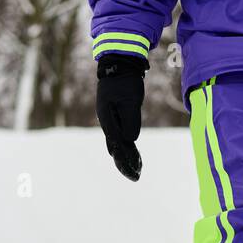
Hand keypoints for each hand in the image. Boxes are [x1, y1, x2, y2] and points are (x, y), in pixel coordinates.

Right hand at [96, 53, 147, 180]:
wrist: (118, 65)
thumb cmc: (125, 82)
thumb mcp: (130, 100)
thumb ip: (130, 120)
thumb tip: (130, 140)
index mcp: (108, 120)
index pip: (118, 145)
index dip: (126, 160)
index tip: (135, 171)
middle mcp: (107, 121)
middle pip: (116, 147)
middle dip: (125, 162)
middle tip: (136, 177)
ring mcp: (110, 118)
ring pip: (118, 142)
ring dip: (126, 156)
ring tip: (136, 169)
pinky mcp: (116, 114)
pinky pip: (120, 133)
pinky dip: (126, 145)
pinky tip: (130, 152)